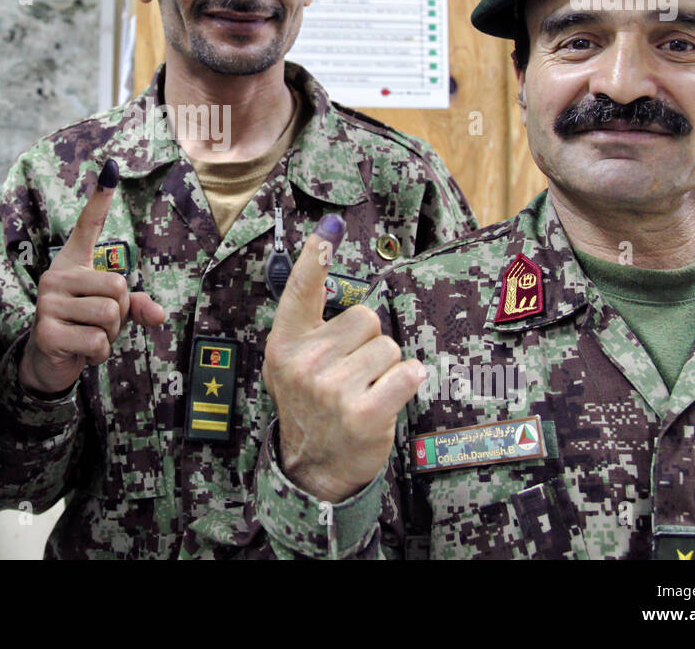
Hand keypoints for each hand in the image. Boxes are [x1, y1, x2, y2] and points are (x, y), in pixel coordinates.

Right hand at [18, 159, 164, 394]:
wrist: (49, 362)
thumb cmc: (83, 327)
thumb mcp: (112, 312)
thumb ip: (135, 306)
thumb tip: (158, 314)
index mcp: (72, 263)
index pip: (86, 226)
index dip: (100, 199)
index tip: (110, 167)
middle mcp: (55, 275)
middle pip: (118, 286)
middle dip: (120, 314)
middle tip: (99, 323)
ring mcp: (47, 302)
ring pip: (109, 315)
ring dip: (110, 335)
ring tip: (89, 337)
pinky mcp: (46, 331)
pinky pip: (96, 340)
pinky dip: (99, 353)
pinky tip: (81, 352)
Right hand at [262, 214, 425, 502]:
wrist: (313, 466)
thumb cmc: (310, 405)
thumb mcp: (290, 362)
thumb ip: (306, 321)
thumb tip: (319, 255)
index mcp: (285, 343)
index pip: (301, 291)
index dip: (315, 257)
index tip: (328, 228)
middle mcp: (305, 362)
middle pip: (367, 318)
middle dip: (369, 341)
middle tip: (352, 371)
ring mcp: (333, 389)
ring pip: (391, 347)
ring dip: (387, 367)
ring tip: (365, 389)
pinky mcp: (364, 413)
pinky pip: (407, 373)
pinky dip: (409, 382)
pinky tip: (389, 396)